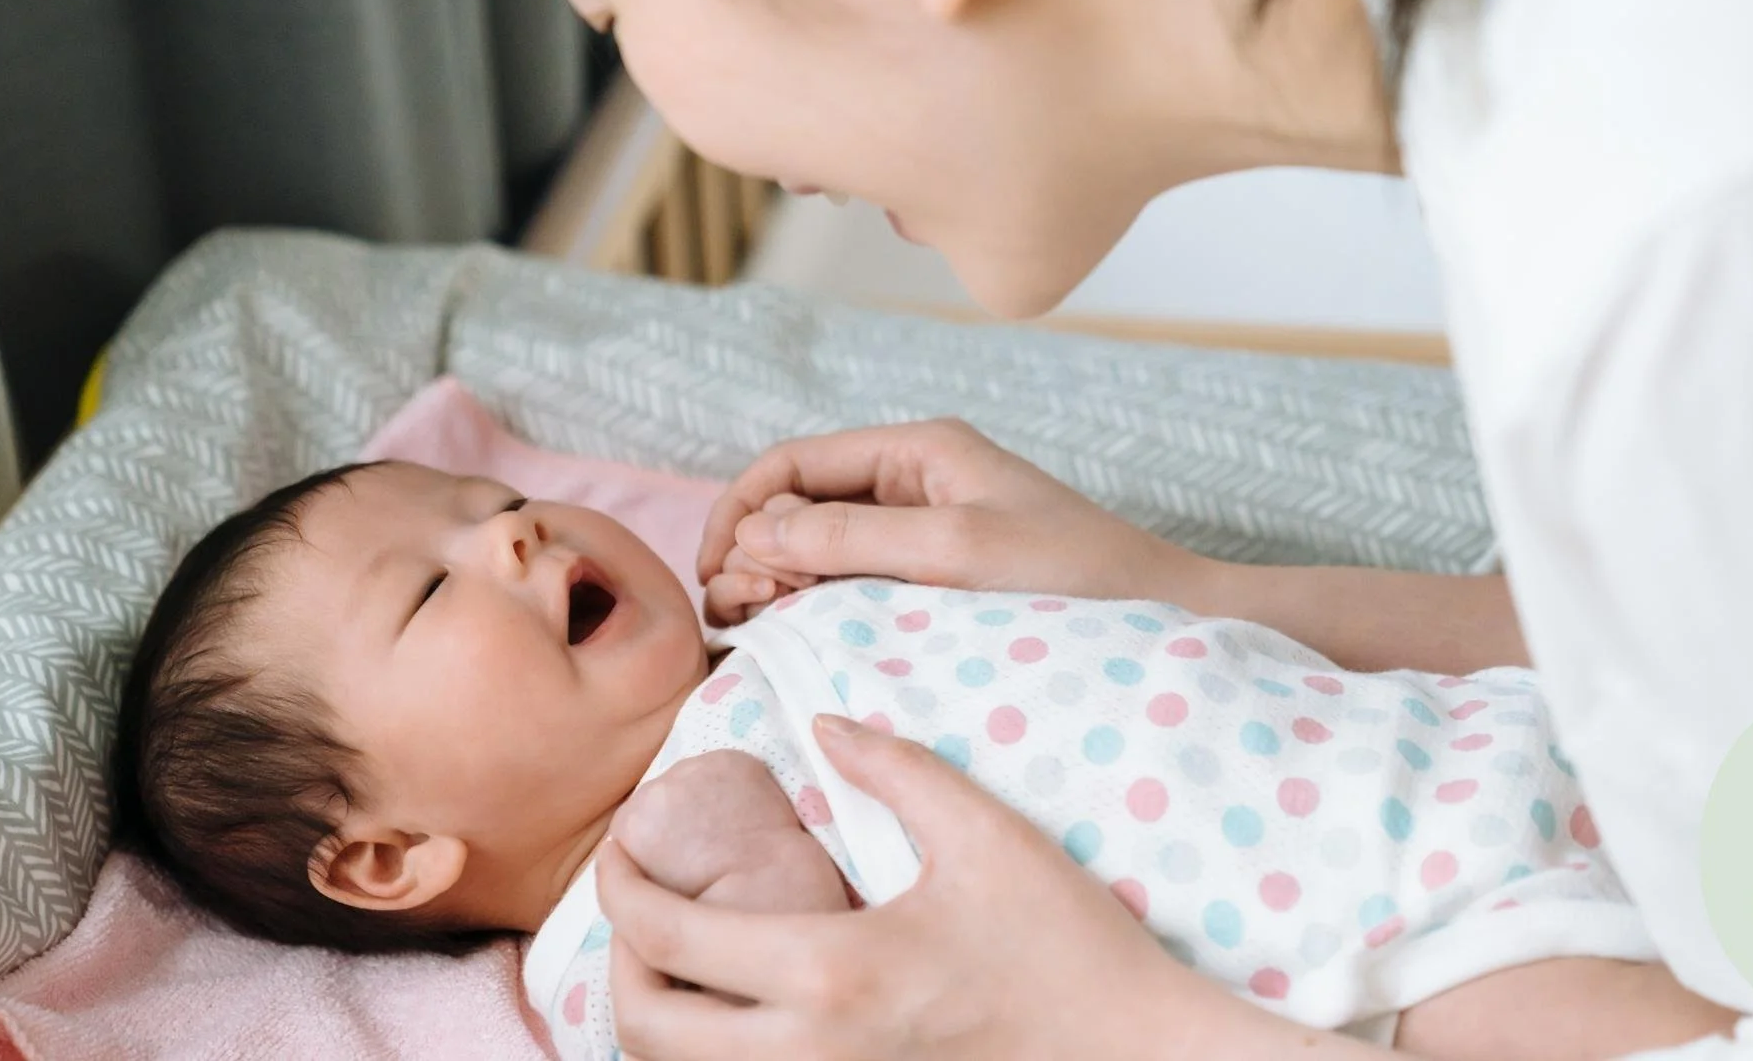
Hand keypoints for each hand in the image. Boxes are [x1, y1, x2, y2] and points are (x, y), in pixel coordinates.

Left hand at [597, 715, 1274, 1060]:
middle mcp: (810, 1052)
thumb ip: (895, 767)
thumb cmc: (1067, 942)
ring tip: (680, 952)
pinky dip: (712, 1050)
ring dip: (657, 1015)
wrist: (1136, 1052)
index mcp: (830, 971)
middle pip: (645, 1028)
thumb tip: (820, 725)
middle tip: (639, 901)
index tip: (621, 842)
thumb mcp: (986, 832)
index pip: (667, 935)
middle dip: (617, 960)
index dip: (620, 884)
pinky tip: (739, 1002)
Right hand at [695, 419, 1200, 625]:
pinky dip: (818, 605)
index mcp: (919, 450)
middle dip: (754, 551)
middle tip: (742, 615)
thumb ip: (853, 536)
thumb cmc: (1074, 578)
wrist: (1163, 618)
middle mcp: (915, 481)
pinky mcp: (938, 578)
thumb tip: (755, 530)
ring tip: (764, 629)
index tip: (716, 573)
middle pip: (797, 503)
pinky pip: (855, 581)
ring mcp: (925, 531)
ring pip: (820, 547)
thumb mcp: (956, 552)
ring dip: (780, 582)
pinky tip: (806, 638)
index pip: (793, 462)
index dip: (740, 509)